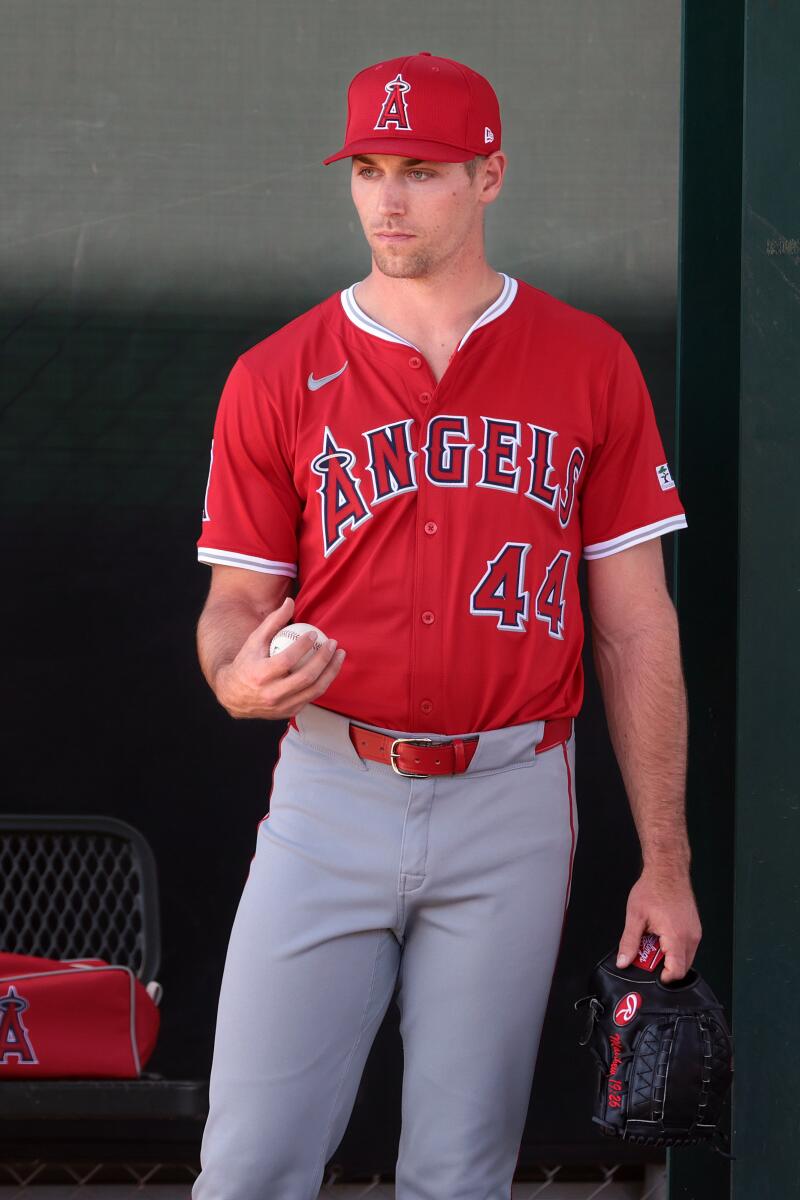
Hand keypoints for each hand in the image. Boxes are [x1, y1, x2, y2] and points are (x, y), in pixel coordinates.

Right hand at [215, 597, 345, 719]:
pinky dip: (323, 682)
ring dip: (331, 672)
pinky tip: (329, 669)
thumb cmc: (246, 663)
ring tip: (339, 655)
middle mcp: (271, 694)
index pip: (287, 660)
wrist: (232, 694)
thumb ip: (273, 621)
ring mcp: (281, 706)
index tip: (314, 635)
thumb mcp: (254, 640)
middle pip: (306, 677)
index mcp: (260, 675)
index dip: (303, 646)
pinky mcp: (288, 712)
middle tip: (333, 644)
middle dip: (324, 659)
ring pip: (314, 690)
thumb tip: (290, 602)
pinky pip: (311, 697)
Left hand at [615, 867, 701, 982]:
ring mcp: (695, 932)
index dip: (664, 979)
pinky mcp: (695, 928)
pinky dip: (674, 949)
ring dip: (669, 958)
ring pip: (685, 958)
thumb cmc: (653, 888)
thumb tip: (623, 961)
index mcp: (676, 936)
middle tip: (648, 958)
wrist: (667, 870)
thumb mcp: (635, 917)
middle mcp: (690, 937)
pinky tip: (661, 938)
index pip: (677, 971)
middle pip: (682, 968)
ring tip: (653, 944)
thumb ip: (629, 942)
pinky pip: (687, 947)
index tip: (651, 976)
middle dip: (665, 968)